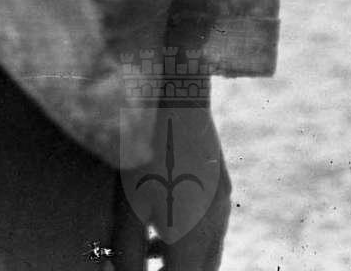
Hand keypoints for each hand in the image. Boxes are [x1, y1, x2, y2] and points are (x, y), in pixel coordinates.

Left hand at [110, 129, 230, 268]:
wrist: (174, 97)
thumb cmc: (143, 153)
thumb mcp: (127, 208)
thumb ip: (127, 253)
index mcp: (193, 240)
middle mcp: (216, 228)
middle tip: (147, 267)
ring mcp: (223, 206)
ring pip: (209, 253)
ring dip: (185, 259)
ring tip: (151, 250)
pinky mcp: (222, 186)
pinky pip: (212, 226)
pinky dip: (193, 237)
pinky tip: (165, 221)